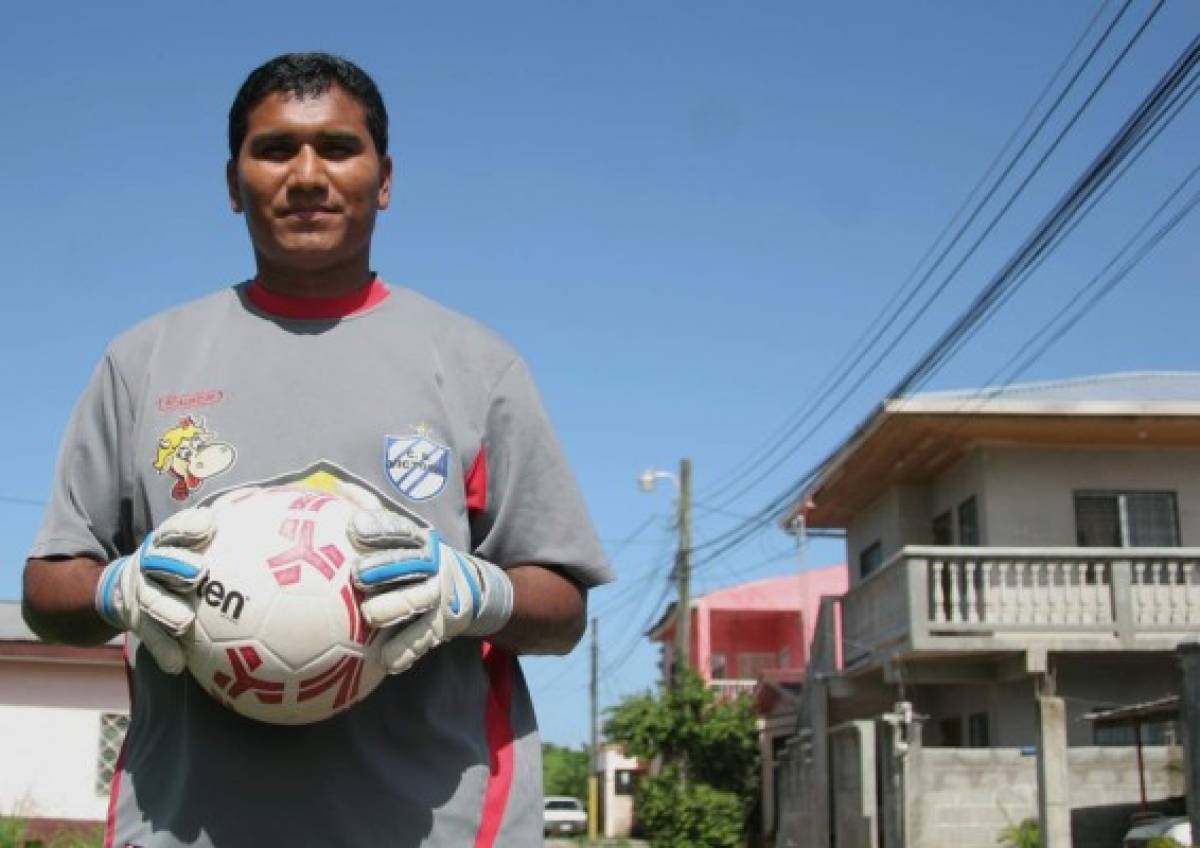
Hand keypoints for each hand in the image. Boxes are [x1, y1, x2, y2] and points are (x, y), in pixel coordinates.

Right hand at [95, 508, 213, 673]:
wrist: (123, 588)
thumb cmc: (177, 560)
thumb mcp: (187, 541)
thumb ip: (219, 530)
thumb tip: (272, 507)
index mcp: (164, 543)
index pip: (174, 530)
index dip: (189, 527)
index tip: (208, 525)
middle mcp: (150, 566)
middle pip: (161, 563)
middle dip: (178, 565)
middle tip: (198, 572)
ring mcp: (142, 595)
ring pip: (153, 602)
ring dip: (167, 611)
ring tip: (183, 621)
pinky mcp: (138, 623)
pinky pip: (152, 639)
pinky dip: (164, 651)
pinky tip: (177, 665)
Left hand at [349, 510, 513, 673]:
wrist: (469, 589)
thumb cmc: (418, 558)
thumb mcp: (404, 532)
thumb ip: (372, 510)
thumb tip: (336, 485)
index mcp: (419, 540)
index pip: (399, 530)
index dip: (378, 528)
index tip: (354, 527)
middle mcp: (431, 564)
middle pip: (408, 564)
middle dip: (384, 567)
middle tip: (358, 574)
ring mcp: (439, 594)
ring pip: (416, 601)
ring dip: (394, 608)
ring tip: (371, 616)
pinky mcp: (443, 624)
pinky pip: (423, 637)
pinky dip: (406, 649)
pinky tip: (387, 661)